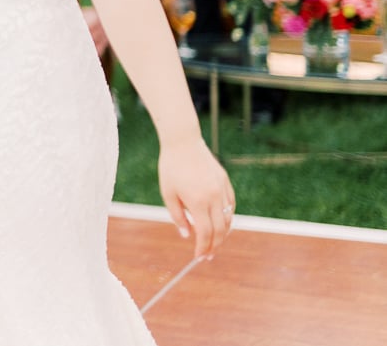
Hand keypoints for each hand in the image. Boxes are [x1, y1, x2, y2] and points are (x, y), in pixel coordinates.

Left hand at [158, 137, 233, 259]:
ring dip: (223, 233)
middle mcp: (214, 197)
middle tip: (208, 256)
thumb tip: (187, 235)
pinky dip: (227, 217)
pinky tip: (220, 223)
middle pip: (220, 230)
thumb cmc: (171, 168)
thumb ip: (177, 216)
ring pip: (228, 218)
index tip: (199, 257)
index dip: (203, 248)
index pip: (205, 233)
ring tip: (213, 242)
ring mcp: (222, 189)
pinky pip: (230, 205)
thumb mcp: (168, 193)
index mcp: (198, 201)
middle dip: (215, 245)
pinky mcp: (225, 182)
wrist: (183, 142)